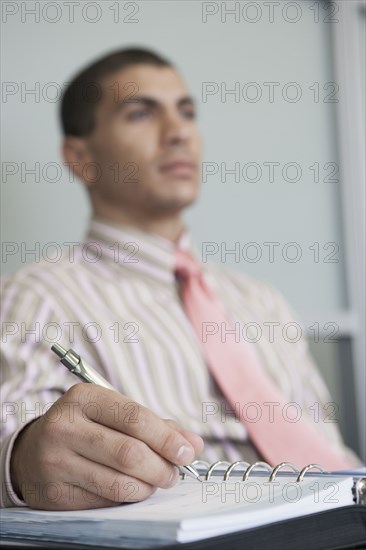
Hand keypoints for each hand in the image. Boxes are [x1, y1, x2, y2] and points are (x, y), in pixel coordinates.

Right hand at [10, 384, 203, 509]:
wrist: (33, 451)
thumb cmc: (85, 427)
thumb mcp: (112, 414)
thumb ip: (155, 425)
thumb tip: (193, 444)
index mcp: (83, 398)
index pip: (134, 418)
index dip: (166, 438)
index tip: (187, 451)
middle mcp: (65, 427)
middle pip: (129, 453)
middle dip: (162, 467)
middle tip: (174, 472)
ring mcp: (56, 461)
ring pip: (119, 482)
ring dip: (148, 486)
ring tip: (156, 481)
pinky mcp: (54, 493)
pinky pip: (104, 501)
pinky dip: (127, 497)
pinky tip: (131, 488)